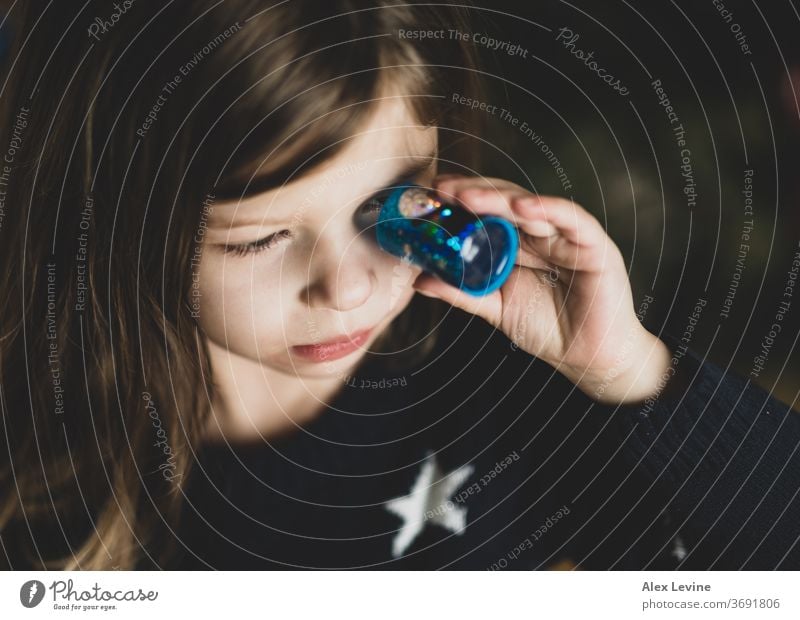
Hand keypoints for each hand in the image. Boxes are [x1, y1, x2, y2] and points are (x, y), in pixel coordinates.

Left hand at [412, 174, 672, 404]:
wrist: (588, 358)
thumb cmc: (548, 329)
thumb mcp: (496, 307)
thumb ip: (461, 291)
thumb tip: (419, 280)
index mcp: (518, 244)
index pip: (487, 213)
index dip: (460, 202)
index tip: (430, 195)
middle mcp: (541, 234)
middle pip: (504, 203)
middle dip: (473, 193)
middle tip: (442, 190)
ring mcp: (567, 236)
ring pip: (531, 206)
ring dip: (499, 198)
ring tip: (468, 196)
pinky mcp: (594, 245)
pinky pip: (571, 219)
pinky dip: (548, 209)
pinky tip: (523, 207)